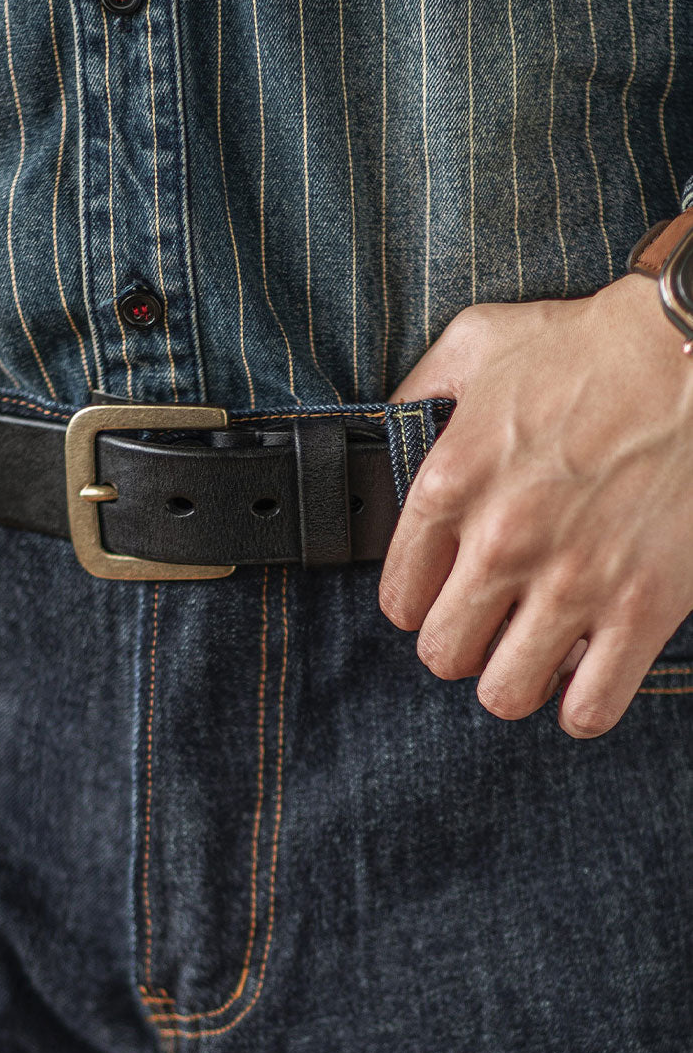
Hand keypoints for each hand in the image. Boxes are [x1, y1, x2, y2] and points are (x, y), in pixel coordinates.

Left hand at [380, 271, 692, 737]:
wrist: (691, 351)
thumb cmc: (588, 347)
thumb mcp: (476, 344)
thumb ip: (418, 391)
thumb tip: (389, 424)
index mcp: (450, 486)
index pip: (398, 599)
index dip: (418, 603)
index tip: (440, 595)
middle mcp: (500, 543)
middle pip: (444, 654)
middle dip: (460, 646)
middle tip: (486, 625)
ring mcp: (572, 582)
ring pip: (506, 693)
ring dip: (513, 680)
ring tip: (530, 652)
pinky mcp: (642, 608)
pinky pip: (591, 708)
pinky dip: (581, 707)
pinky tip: (583, 677)